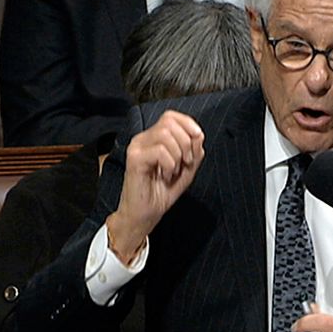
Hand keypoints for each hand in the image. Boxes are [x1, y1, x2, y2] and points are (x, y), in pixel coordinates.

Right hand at [105, 111, 204, 264]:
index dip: (188, 124)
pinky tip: (165, 176)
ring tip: (173, 172)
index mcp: (153, 138)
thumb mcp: (186, 170)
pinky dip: (169, 164)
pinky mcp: (134, 159)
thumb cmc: (161, 193)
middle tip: (185, 163)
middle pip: (169, 122)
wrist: (145, 215)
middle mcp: (143, 139)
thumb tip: (198, 135)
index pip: (171, 116)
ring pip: (165, 134)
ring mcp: (137, 147)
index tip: (197, 141)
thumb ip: (194, 151)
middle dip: (186, 143)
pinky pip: (160, 151)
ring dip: (178, 155)